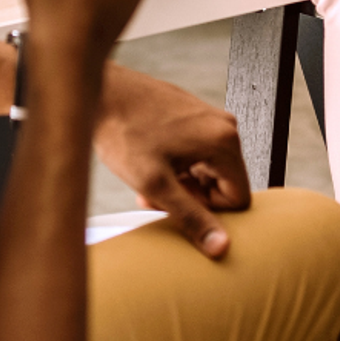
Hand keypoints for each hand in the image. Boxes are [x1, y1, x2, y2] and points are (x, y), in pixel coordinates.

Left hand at [94, 66, 250, 255]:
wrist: (100, 92)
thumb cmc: (123, 132)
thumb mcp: (156, 184)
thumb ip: (191, 218)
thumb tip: (221, 248)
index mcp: (224, 143)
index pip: (239, 199)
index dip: (208, 211)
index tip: (174, 203)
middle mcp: (225, 127)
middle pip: (225, 184)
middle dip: (192, 197)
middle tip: (155, 195)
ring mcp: (209, 118)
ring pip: (209, 170)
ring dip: (182, 184)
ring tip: (148, 181)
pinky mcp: (194, 115)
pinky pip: (199, 153)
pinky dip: (178, 166)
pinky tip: (151, 165)